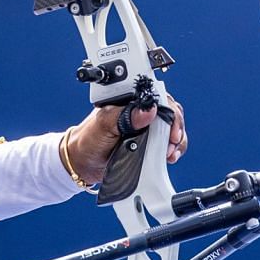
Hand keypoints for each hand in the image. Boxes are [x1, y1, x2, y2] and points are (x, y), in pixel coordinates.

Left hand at [62, 94, 187, 186]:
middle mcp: (140, 111)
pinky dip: (173, 150)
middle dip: (175, 127)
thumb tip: (147, 110)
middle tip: (172, 141)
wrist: (82, 163)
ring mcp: (146, 128)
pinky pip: (168, 143)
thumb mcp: (103, 124)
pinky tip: (169, 157)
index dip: (168, 110)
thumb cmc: (88, 139)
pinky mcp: (149, 143)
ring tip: (169, 153)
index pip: (157, 97)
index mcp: (130, 100)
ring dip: (176, 141)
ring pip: (172, 128)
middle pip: (170, 112)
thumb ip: (124, 116)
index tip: (170, 127)